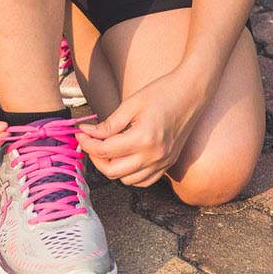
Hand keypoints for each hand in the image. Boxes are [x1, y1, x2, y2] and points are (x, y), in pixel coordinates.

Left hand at [77, 70, 207, 186]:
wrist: (192, 93)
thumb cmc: (162, 92)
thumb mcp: (131, 104)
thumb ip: (109, 124)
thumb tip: (87, 133)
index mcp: (143, 139)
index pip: (104, 151)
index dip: (87, 143)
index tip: (80, 133)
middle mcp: (154, 156)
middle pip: (112, 171)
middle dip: (95, 158)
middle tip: (90, 142)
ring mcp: (163, 162)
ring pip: (127, 180)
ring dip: (112, 167)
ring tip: (107, 149)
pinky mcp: (168, 164)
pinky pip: (144, 181)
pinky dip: (130, 175)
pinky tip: (125, 159)